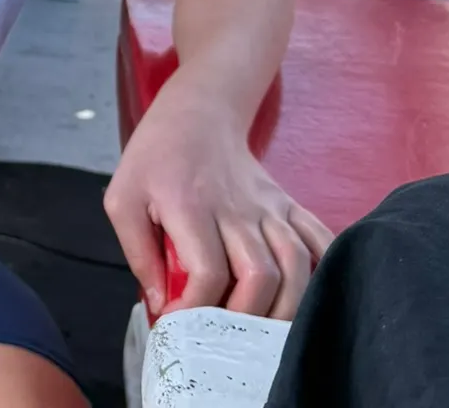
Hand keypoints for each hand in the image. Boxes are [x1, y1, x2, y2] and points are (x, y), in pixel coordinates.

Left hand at [103, 86, 332, 321]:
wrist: (197, 111)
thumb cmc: (155, 158)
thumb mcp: (123, 198)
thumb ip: (137, 253)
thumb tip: (162, 305)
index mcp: (190, 205)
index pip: (207, 271)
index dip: (197, 309)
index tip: (181, 326)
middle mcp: (235, 207)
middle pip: (259, 275)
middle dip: (245, 319)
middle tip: (225, 336)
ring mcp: (268, 205)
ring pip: (296, 264)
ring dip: (286, 307)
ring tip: (263, 332)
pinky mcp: (287, 203)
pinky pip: (320, 239)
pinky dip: (324, 272)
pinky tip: (309, 299)